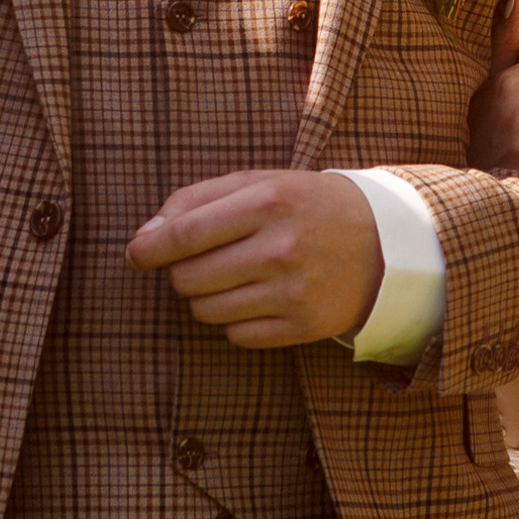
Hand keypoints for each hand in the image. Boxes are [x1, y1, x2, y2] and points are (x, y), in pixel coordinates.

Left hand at [126, 169, 380, 348]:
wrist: (383, 242)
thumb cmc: (305, 206)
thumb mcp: (258, 182)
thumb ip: (197, 199)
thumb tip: (144, 237)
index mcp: (268, 202)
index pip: (185, 234)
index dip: (149, 248)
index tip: (135, 254)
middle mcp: (280, 249)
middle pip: (188, 278)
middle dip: (183, 271)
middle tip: (205, 259)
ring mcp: (293, 293)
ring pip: (206, 312)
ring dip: (207, 296)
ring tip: (235, 276)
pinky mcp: (303, 327)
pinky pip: (236, 336)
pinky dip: (235, 321)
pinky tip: (259, 298)